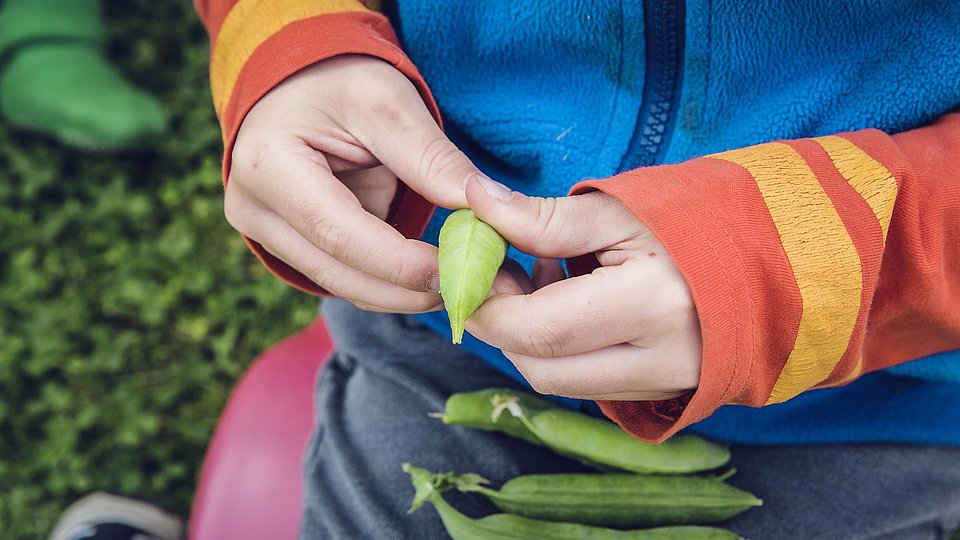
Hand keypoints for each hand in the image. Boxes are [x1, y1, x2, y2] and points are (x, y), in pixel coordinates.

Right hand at [225, 56, 479, 312]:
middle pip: (338, 273)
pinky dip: (393, 283)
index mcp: (268, 166)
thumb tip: (485, 206)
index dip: (400, 263)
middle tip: (475, 291)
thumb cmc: (338, 77)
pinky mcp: (291, 246)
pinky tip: (437, 277)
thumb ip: (430, 157)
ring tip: (466, 286)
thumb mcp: (387, 101)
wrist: (299, 80)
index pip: (338, 233)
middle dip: (409, 290)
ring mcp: (266, 234)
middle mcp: (254, 210)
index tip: (457, 272)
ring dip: (405, 294)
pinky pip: (347, 276)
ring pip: (344, 285)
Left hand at [464, 175, 702, 400]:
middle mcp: (661, 360)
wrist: (781, 256)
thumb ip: (542, 218)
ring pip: (561, 382)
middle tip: (498, 270)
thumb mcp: (620, 209)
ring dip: (530, 337)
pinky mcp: (665, 391)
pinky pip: (588, 383)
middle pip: (541, 368)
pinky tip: (573, 300)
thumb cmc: (702, 219)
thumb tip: (474, 203)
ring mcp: (667, 384)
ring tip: (544, 276)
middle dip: (501, 323)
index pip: (536, 330)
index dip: (486, 303)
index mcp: (652, 306)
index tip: (464, 268)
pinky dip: (562, 348)